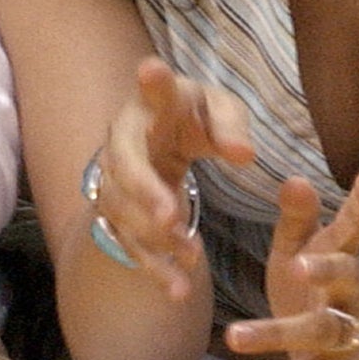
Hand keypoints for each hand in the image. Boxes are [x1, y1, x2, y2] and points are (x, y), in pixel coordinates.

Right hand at [89, 57, 253, 299]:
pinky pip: (128, 242)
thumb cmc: (194, 115)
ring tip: (190, 257)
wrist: (158, 135)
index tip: (151, 69)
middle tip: (169, 217)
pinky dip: (152, 267)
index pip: (151, 92)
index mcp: (151, 104)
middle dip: (144, 192)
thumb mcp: (221, 110)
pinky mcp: (117, 211)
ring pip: (121, 211)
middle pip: (124, 165)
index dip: (151, 83)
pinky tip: (177, 289)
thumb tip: (245, 156)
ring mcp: (113, 177)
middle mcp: (123, 139)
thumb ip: (232, 128)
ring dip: (152, 237)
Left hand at [209, 167, 358, 359]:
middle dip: (326, 272)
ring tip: (234, 335)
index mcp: (345, 262)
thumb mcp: (306, 249)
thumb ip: (299, 219)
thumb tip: (295, 177)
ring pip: (316, 336)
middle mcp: (351, 301)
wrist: (357, 352)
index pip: (356, 230)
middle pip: (347, 283)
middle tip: (298, 264)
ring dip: (276, 334)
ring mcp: (340, 343)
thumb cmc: (319, 287)